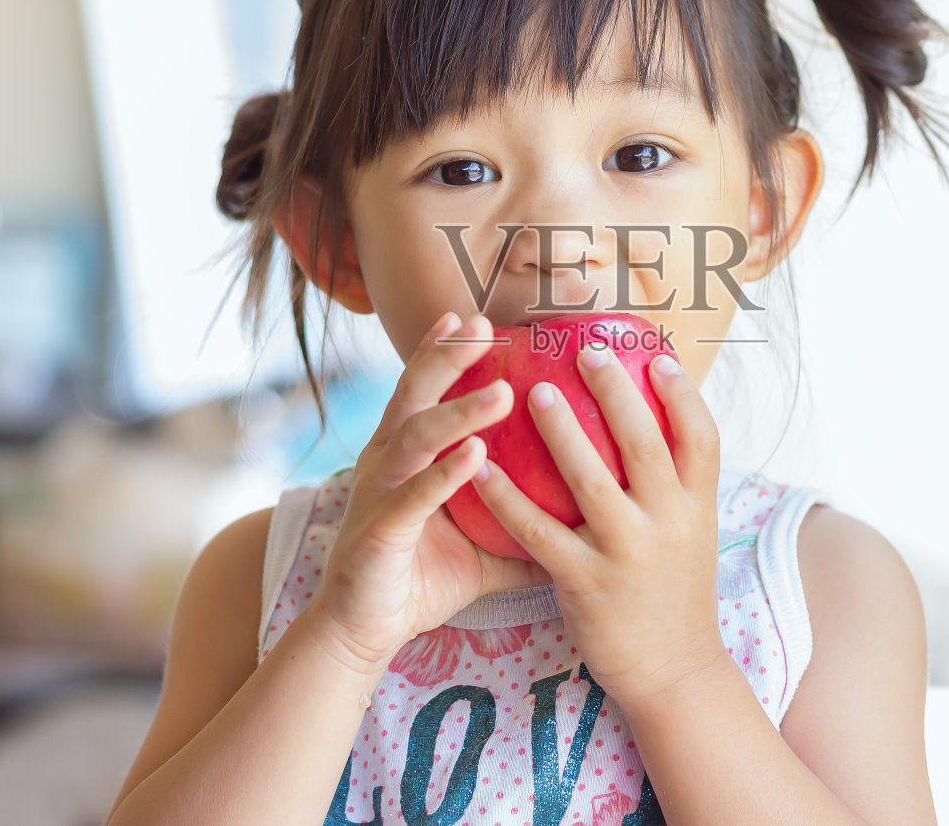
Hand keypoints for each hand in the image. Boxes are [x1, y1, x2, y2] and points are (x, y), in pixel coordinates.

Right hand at [307, 311, 551, 674]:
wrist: (364, 632)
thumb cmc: (420, 579)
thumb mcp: (482, 543)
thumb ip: (523, 520)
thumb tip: (584, 515)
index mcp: (405, 455)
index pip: (424, 389)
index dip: (443, 350)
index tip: (474, 316)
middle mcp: (386, 462)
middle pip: (414, 393)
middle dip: (446, 356)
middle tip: (481, 325)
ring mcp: (378, 492)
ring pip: (415, 436)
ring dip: (458, 412)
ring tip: (502, 393)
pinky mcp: (378, 529)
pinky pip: (413, 495)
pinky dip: (444, 473)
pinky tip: (474, 455)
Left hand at [468, 339, 728, 706]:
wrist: (672, 672)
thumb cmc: (672, 591)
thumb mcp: (692, 532)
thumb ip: (675, 483)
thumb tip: (655, 419)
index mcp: (699, 507)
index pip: (702, 438)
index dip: (681, 394)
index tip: (655, 355)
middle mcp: (670, 525)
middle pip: (644, 445)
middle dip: (616, 392)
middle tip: (587, 349)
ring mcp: (627, 554)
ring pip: (590, 480)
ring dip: (560, 431)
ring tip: (531, 391)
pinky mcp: (585, 583)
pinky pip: (538, 532)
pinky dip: (507, 497)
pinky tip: (481, 468)